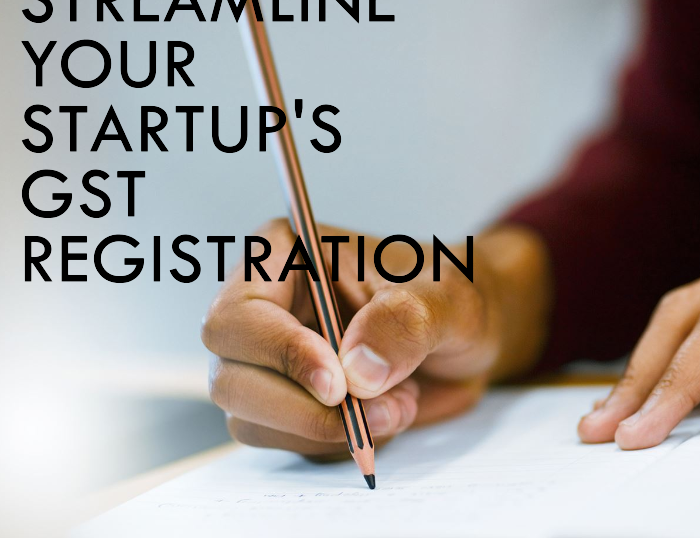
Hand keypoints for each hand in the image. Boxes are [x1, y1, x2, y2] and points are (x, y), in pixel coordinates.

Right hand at [203, 220, 549, 457]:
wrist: (468, 335)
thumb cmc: (451, 295)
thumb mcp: (445, 297)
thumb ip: (405, 322)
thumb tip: (357, 372)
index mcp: (284, 257)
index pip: (238, 317)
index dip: (281, 355)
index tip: (339, 384)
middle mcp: (264, 310)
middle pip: (231, 380)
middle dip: (307, 409)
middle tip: (381, 409)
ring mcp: (270, 362)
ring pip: (253, 420)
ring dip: (329, 429)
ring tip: (398, 404)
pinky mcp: (288, 405)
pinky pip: (289, 443)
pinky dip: (339, 442)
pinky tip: (387, 412)